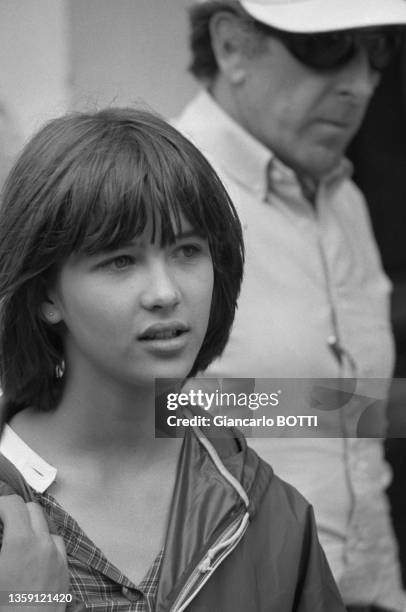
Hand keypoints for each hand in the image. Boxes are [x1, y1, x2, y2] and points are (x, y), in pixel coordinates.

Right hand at [0, 495, 68, 610]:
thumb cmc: (4, 603)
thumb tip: (1, 537)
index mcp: (20, 542)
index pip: (13, 505)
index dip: (0, 504)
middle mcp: (43, 544)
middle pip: (33, 510)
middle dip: (16, 512)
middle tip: (2, 523)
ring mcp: (57, 557)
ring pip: (48, 527)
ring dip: (33, 527)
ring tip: (17, 539)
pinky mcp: (65, 572)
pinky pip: (58, 546)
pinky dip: (46, 543)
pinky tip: (34, 556)